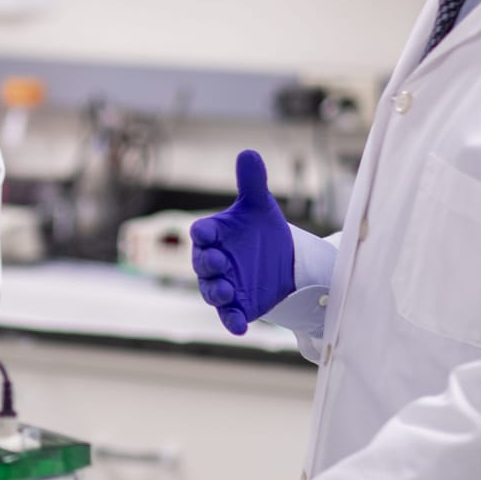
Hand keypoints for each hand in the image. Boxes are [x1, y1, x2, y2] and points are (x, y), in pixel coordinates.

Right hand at [190, 150, 294, 334]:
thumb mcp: (259, 206)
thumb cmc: (260, 231)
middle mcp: (213, 260)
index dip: (203, 233)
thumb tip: (248, 152)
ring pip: (211, 291)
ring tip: (226, 291)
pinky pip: (229, 315)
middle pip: (202, 263)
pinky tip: (240, 327)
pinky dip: (232, 321)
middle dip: (208, 263)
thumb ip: (251, 182)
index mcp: (214, 235)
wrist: (279, 261)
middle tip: (219, 261)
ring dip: (216, 292)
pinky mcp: (237, 305)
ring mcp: (223, 284)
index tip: (206, 231)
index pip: (201, 232)